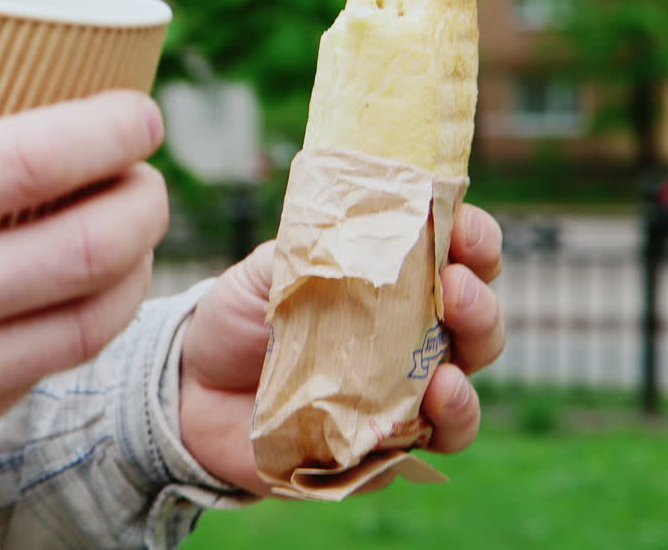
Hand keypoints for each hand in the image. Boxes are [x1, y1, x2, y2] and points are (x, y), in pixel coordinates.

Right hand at [0, 91, 167, 543]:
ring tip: (130, 241)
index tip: (139, 114)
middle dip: (148, 201)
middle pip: (93, 242)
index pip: (36, 156)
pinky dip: (78, 328)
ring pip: (93, 319)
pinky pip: (45, 372)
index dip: (113, 129)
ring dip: (135, 271)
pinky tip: (74, 301)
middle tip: (147, 179)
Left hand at [179, 203, 503, 493]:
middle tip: (455, 288)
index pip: (457, 258)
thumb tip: (355, 216)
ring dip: (467, 382)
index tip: (463, 227)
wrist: (188, 389)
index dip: (474, 241)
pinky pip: (423, 448)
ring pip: (462, 395)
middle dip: (479, 307)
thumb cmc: (237, 317)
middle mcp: (410, 343)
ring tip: (448, 375)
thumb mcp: (267, 267)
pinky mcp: (377, 451)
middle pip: (477, 328)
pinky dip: (437, 429)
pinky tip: (427, 408)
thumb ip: (312, 243)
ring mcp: (398, 400)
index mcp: (394, 286)